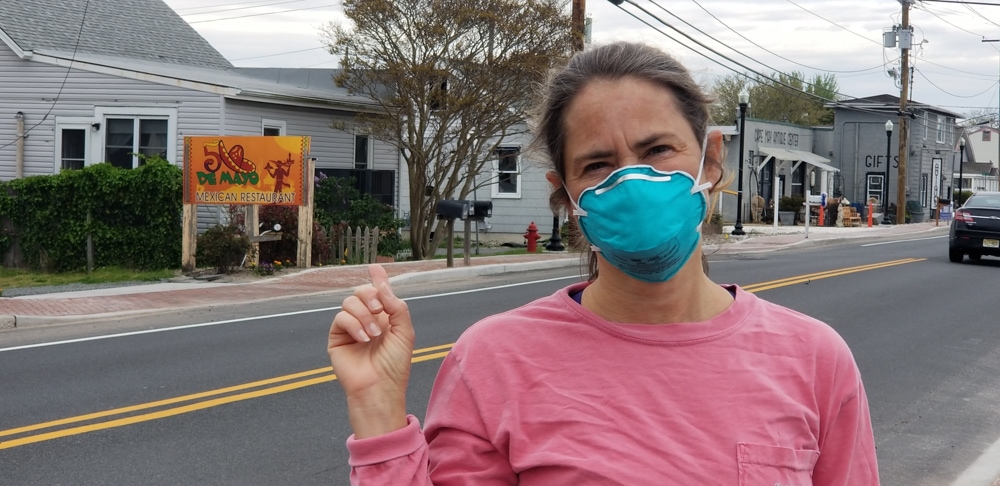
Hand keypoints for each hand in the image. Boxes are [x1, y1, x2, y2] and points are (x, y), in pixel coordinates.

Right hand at [328, 264, 414, 437]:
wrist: (380, 386)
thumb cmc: (395, 364)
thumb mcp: (405, 331)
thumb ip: (396, 306)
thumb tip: (382, 286)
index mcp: (385, 317)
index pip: (380, 293)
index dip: (378, 279)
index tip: (376, 268)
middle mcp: (367, 319)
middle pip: (362, 292)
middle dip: (371, 295)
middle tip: (380, 309)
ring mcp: (351, 327)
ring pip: (350, 301)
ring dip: (364, 314)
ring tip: (374, 334)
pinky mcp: (337, 337)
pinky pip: (340, 317)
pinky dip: (353, 324)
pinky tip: (363, 338)